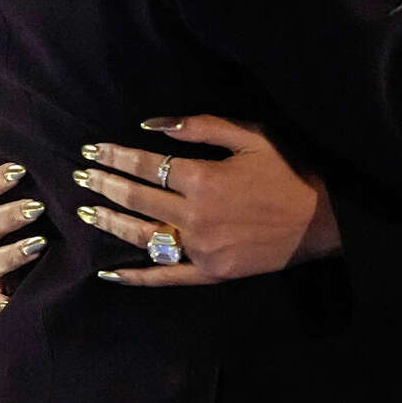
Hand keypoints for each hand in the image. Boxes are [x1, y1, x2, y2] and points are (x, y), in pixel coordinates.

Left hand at [73, 115, 339, 287]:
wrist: (320, 219)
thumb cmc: (287, 170)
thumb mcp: (250, 136)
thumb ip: (200, 127)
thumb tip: (151, 125)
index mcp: (203, 178)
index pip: (145, 164)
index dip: (115, 155)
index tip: (92, 150)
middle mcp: (195, 215)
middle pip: (138, 197)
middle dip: (105, 184)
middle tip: (80, 176)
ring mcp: (201, 249)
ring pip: (143, 236)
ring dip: (111, 222)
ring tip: (87, 211)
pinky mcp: (210, 273)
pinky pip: (165, 277)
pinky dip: (136, 276)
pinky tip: (109, 273)